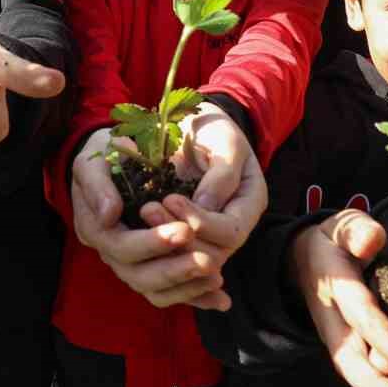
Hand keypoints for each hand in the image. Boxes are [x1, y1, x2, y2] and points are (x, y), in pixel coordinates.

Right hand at [70, 129, 229, 309]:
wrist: (121, 154)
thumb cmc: (109, 151)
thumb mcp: (96, 156)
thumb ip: (98, 183)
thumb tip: (109, 215)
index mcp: (94, 227)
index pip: (120, 247)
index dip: (151, 243)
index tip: (185, 229)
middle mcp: (111, 251)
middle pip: (139, 276)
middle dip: (174, 269)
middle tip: (208, 261)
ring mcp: (131, 262)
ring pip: (155, 291)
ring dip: (187, 287)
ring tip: (217, 277)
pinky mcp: (153, 266)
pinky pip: (171, 291)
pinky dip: (195, 296)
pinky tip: (221, 300)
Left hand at [138, 144, 269, 299]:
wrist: (196, 127)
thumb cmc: (214, 129)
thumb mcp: (225, 140)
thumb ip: (222, 173)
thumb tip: (206, 207)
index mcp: (249, 204)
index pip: (230, 232)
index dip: (201, 223)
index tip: (170, 199)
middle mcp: (232, 225)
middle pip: (211, 253)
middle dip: (178, 235)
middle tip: (148, 208)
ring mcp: (210, 233)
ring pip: (190, 259)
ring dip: (164, 242)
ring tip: (144, 211)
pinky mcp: (186, 233)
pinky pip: (174, 254)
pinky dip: (157, 246)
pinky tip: (138, 228)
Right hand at [291, 210, 387, 386]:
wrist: (307, 261)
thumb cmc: (335, 241)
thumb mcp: (343, 226)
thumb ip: (356, 230)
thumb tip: (372, 240)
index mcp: (335, 287)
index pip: (361, 316)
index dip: (385, 342)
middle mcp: (335, 320)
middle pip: (351, 360)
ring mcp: (342, 338)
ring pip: (361, 372)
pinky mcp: (354, 347)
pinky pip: (370, 372)